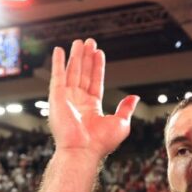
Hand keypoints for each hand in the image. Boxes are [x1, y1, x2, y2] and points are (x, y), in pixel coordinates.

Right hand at [48, 39, 138, 158]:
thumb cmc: (101, 142)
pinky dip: (57, 62)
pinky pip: (56, 76)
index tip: (99, 52)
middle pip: (83, 74)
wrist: (83, 150)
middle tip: (89, 41)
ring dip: (75, 56)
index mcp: (92, 107)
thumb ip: (126, 108)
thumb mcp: (120, 123)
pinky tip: (59, 50)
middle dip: (86, 57)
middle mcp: (78, 101)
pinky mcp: (56, 97)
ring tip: (79, 42)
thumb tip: (135, 97)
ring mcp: (66, 98)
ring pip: (72, 72)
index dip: (97, 66)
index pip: (95, 81)